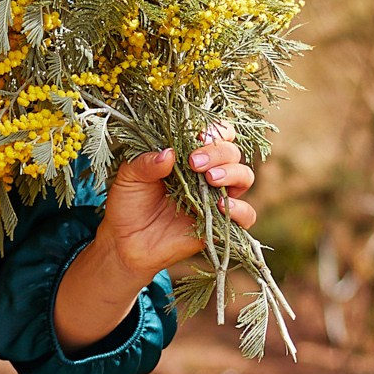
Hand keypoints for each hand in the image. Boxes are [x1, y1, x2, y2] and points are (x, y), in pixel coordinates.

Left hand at [52, 127, 257, 352]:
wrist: (126, 243)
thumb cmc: (129, 204)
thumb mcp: (129, 177)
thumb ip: (146, 162)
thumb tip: (169, 153)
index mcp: (188, 155)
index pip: (216, 134)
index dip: (214, 131)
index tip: (198, 136)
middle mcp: (207, 173)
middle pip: (232, 152)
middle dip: (217, 152)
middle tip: (194, 163)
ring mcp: (216, 197)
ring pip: (244, 176)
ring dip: (232, 173)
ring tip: (210, 179)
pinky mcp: (220, 223)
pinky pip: (247, 215)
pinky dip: (241, 209)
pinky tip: (222, 207)